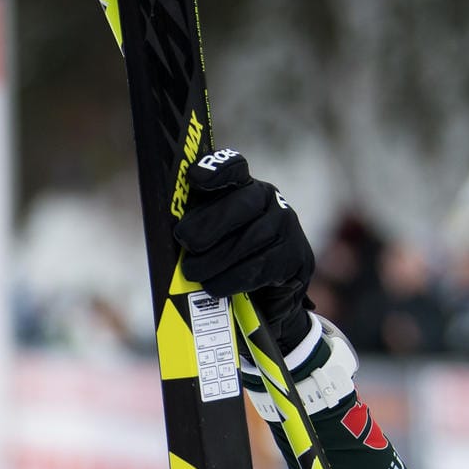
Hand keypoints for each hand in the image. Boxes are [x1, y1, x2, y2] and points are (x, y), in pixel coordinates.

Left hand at [173, 149, 313, 353]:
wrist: (266, 300)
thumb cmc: (227, 262)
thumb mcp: (207, 239)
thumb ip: (193, 227)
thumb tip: (172, 232)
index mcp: (243, 188)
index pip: (234, 168)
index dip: (216, 170)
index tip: (194, 177)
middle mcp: (270, 200)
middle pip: (241, 204)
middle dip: (208, 224)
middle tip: (185, 242)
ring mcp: (287, 228)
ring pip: (250, 239)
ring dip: (215, 259)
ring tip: (193, 273)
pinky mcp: (296, 258)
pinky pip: (260, 267)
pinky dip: (232, 279)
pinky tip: (215, 287)